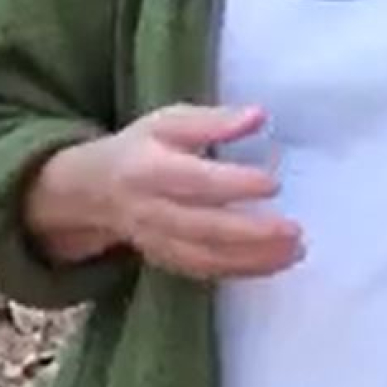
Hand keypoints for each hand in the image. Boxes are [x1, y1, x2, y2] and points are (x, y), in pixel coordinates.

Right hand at [31, 103, 303, 279]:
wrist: (92, 190)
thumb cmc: (141, 147)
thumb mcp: (169, 121)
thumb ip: (214, 121)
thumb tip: (259, 115)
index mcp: (151, 170)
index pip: (196, 181)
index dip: (234, 185)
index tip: (274, 183)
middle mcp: (152, 211)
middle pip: (204, 227)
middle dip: (251, 233)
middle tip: (294, 231)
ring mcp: (157, 241)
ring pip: (206, 257)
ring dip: (252, 259)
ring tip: (294, 251)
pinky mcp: (166, 260)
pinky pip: (204, 271)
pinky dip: (239, 271)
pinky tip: (273, 263)